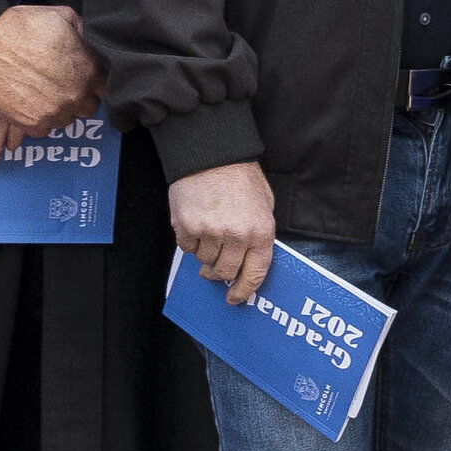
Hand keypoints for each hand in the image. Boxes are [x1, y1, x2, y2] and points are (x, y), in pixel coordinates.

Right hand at [0, 3, 100, 164]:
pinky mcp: (31, 122)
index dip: (91, 81)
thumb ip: (81, 32)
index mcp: (88, 70)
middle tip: (61, 88)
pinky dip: (38, 120)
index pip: (103, 86)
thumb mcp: (62, 17)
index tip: (81, 79)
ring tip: (43, 96)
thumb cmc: (20, 27)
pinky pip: (43, 130)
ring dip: (58, 110)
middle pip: (88, 106)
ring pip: (65, 120)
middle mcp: (75, 94)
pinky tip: (30, 106)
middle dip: (78, 97)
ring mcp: (54, 111)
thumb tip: (84, 40)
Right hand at [168, 160, 277, 307]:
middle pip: (226, 271)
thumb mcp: (264, 204)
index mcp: (261, 231)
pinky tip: (195, 224)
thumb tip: (249, 260)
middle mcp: (237, 234)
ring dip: (205, 253)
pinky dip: (190, 241)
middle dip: (219, 274)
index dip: (244, 290)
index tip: (235, 298)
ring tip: (208, 232)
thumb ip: (258, 233)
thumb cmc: (239, 176)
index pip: (255, 273)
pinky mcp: (187, 226)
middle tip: (214, 270)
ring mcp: (211, 231)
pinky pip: (187, 248)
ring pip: (204, 260)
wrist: (211, 153)